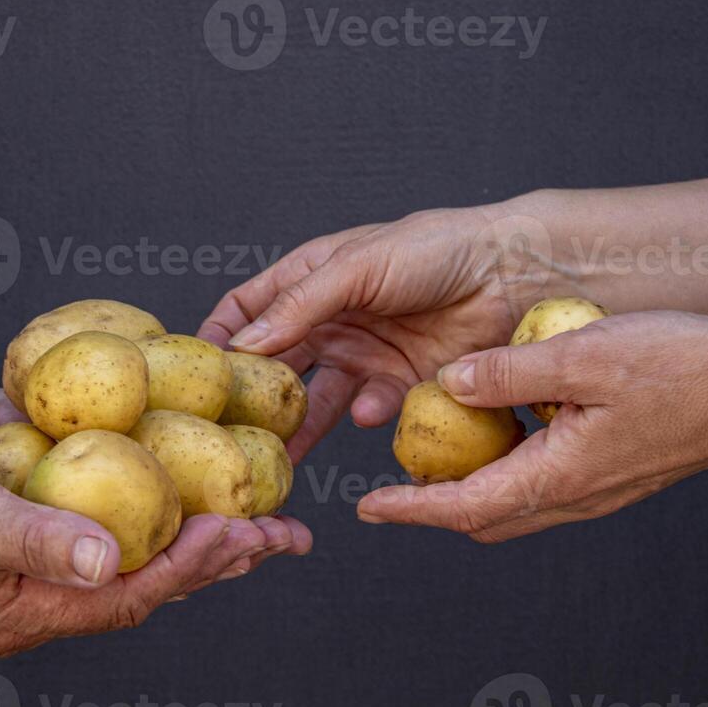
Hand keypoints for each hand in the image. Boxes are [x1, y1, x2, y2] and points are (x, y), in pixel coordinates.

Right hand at [0, 433, 311, 655]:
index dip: (187, 568)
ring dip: (203, 522)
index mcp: (25, 611)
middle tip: (285, 534)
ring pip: (144, 540)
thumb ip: (30, 541)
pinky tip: (201, 463)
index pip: (127, 596)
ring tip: (266, 510)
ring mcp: (50, 542)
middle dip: (221, 556)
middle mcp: (47, 585)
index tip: (239, 533)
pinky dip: (161, 485)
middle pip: (151, 577)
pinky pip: (117, 499)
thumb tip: (106, 560)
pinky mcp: (50, 500)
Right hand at [199, 206, 556, 458]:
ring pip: (317, 401)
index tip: (195, 375)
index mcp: (311, 279)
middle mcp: (331, 321)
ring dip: (300, 428)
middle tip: (231, 431)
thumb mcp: (357, 266)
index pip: (246, 310)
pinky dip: (370, 416)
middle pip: (276, 365)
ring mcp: (365, 355)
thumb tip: (243, 346)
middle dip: (255, 397)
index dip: (220, 338)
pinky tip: (372, 412)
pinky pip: (373, 411)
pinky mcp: (402, 384)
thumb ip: (300, 306)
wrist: (512, 273)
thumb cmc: (434, 249)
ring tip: (281, 457)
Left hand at [357, 312, 707, 540]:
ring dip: (470, 491)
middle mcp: (577, 497)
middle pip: (485, 518)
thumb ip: (510, 373)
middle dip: (433, 507)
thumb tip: (450, 385)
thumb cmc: (683, 366)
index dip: (411, 509)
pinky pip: (545, 487)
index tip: (367, 508)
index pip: (464, 507)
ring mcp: (599, 492)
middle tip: (392, 483)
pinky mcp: (615, 477)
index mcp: (561, 476)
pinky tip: (504, 431)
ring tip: (437, 455)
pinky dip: (508, 472)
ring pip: (516, 505)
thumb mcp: (583, 355)